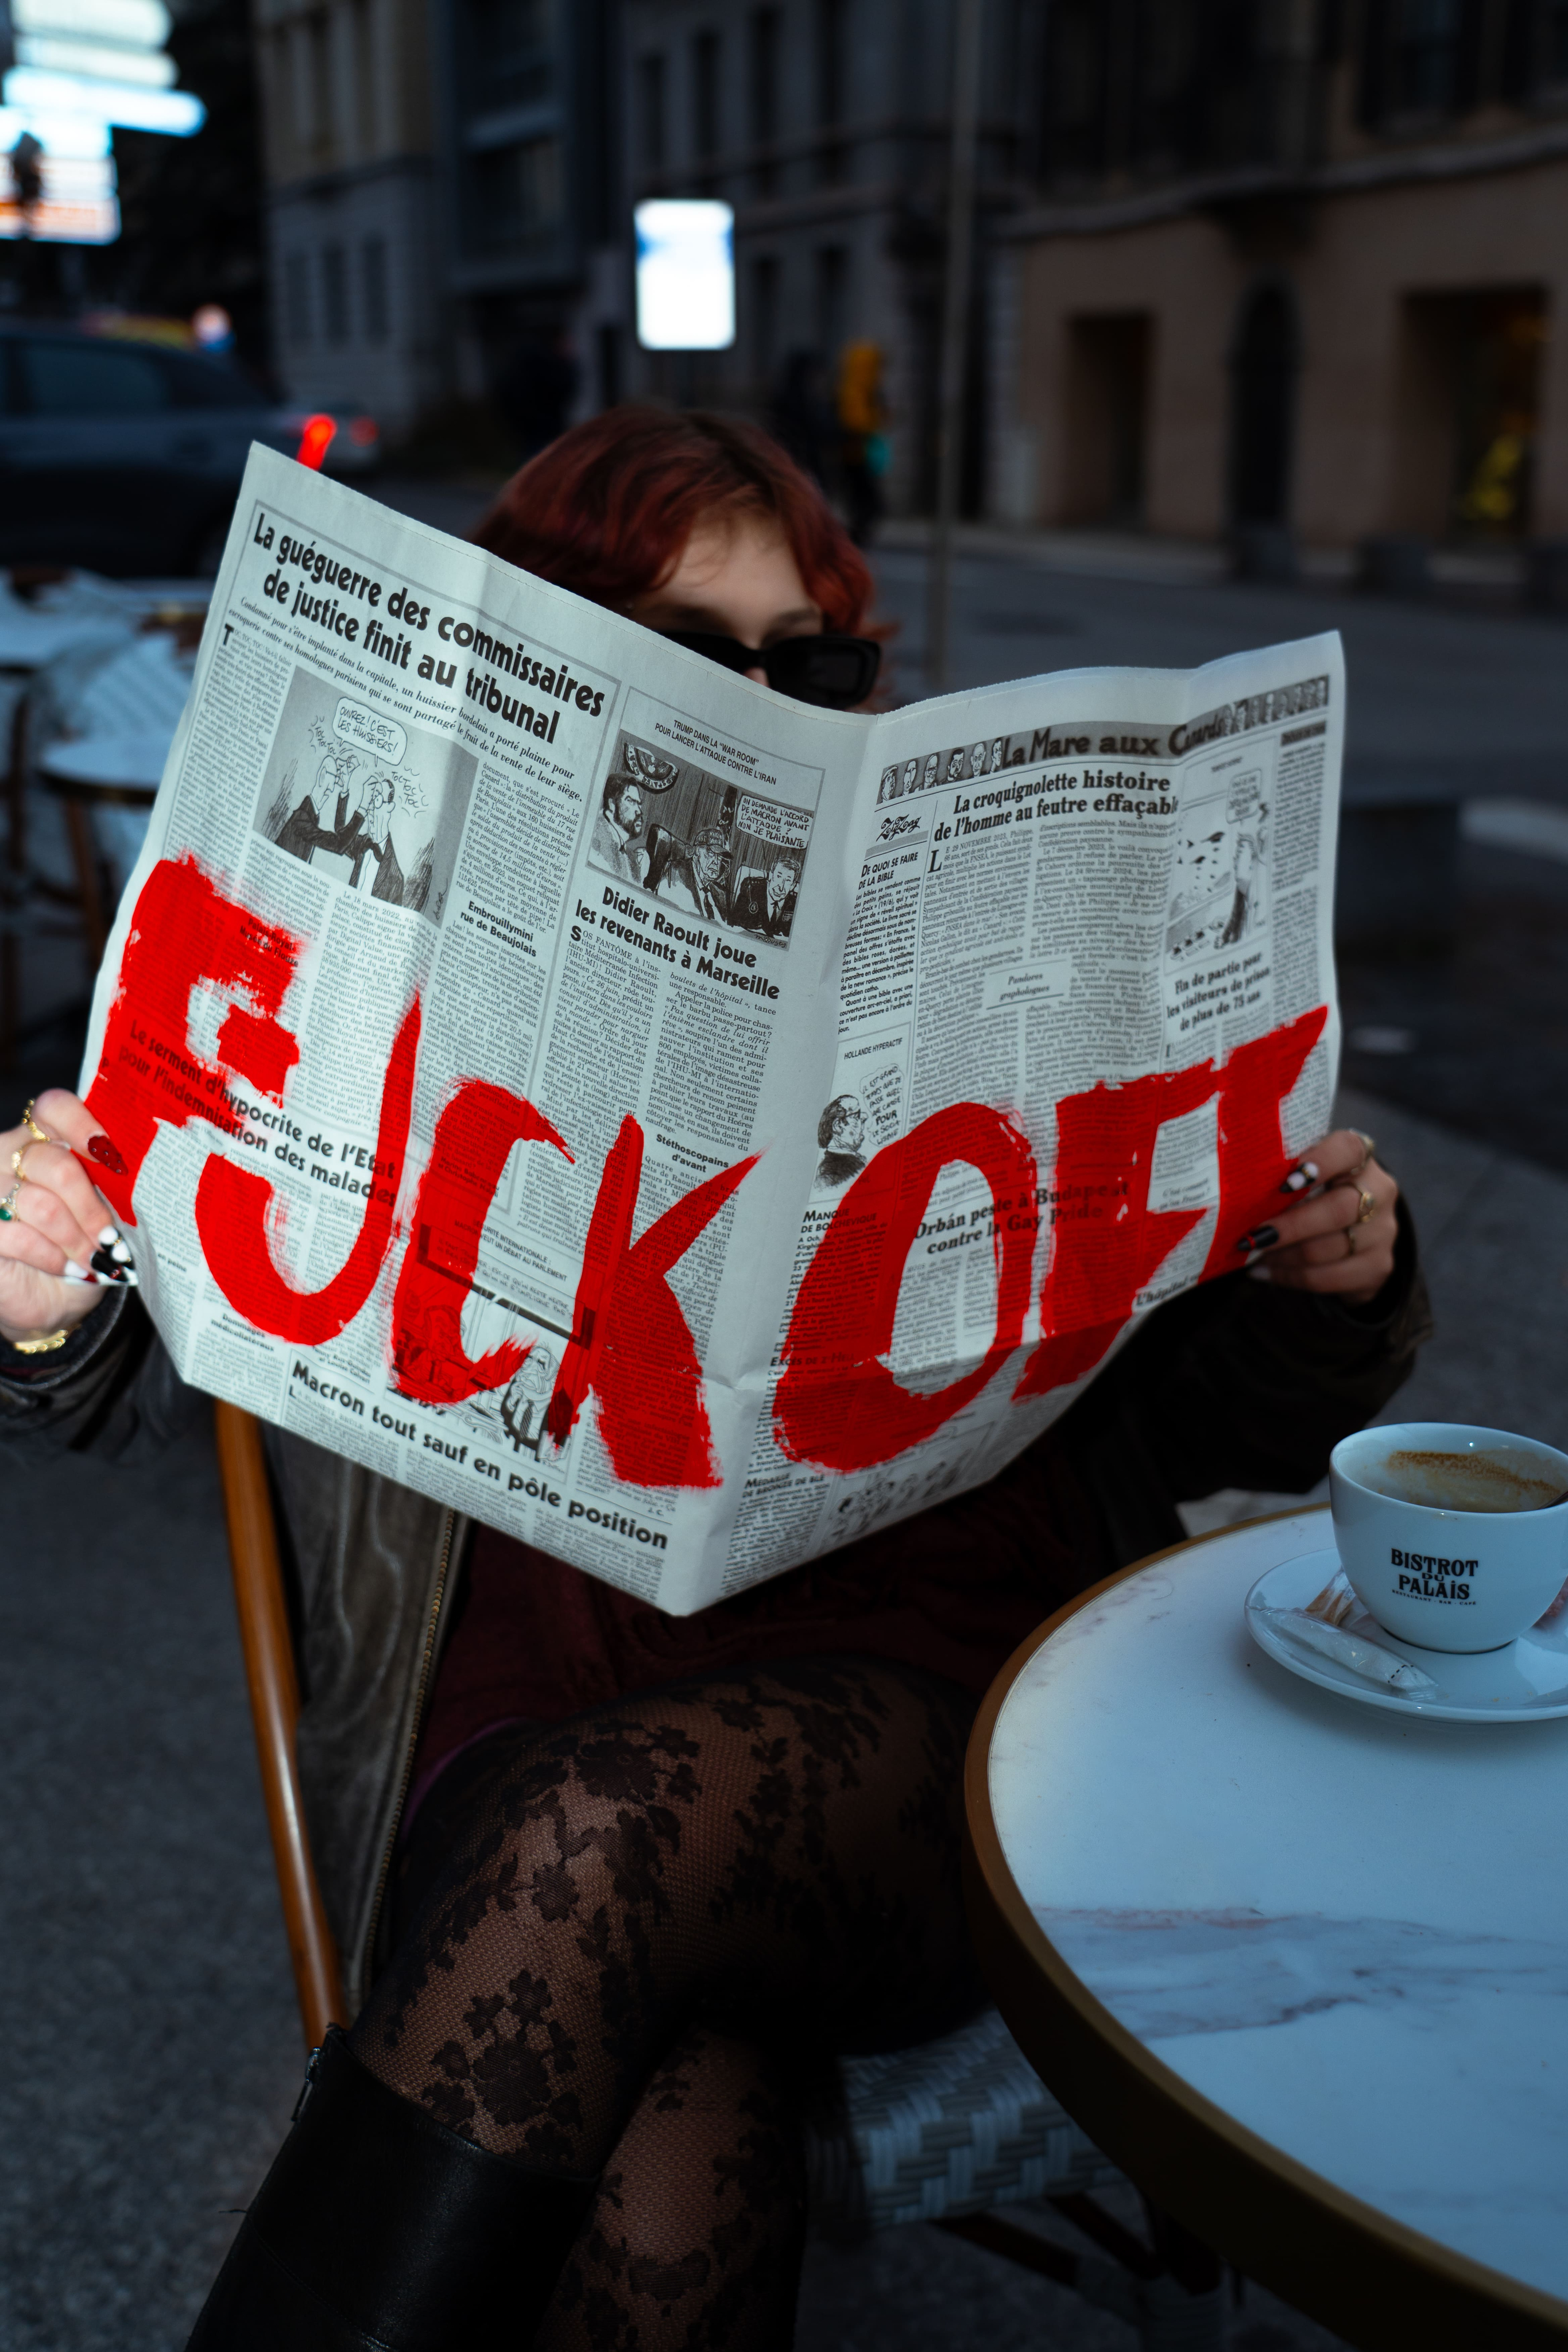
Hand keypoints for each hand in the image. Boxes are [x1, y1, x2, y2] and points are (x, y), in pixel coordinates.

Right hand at [0, 1089, 128, 1345]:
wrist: (52, 1298)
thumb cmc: (83, 1246)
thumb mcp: (105, 1212)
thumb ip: (112, 1187)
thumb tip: (144, 1184)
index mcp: (43, 1139)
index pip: (54, 1108)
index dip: (83, 1124)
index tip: (113, 1157)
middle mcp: (9, 1156)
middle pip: (56, 1164)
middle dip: (91, 1207)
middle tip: (110, 1238)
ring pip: (40, 1204)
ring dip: (75, 1238)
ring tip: (95, 1259)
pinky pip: (19, 1236)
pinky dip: (52, 1257)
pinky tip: (69, 1268)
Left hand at [1238, 1128, 1398, 1304]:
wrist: (1357, 1231)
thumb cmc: (1317, 1191)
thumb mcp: (1307, 1174)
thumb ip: (1285, 1173)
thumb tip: (1236, 1189)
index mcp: (1360, 1157)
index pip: (1347, 1150)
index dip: (1319, 1163)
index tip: (1284, 1183)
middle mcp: (1380, 1191)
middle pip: (1338, 1210)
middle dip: (1290, 1226)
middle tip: (1252, 1235)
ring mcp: (1383, 1232)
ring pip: (1329, 1249)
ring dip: (1283, 1255)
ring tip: (1254, 1254)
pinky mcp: (1378, 1266)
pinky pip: (1328, 1278)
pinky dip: (1289, 1276)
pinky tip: (1264, 1271)